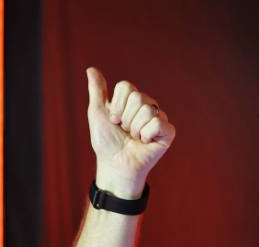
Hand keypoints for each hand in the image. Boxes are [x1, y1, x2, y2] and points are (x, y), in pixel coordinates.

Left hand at [85, 68, 174, 196]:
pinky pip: (157, 123)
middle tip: (125, 131)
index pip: (126, 87)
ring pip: (147, 110)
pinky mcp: (168, 132)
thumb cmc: (106, 142)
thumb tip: (90, 69)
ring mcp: (159, 118)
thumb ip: (97, 91)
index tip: (114, 120)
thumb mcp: (97, 114)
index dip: (116, 106)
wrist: (114, 165)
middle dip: (125, 118)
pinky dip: (146, 134)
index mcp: (133, 100)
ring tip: (134, 138)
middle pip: (137, 98)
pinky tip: (145, 142)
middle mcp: (147, 106)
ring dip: (134, 129)